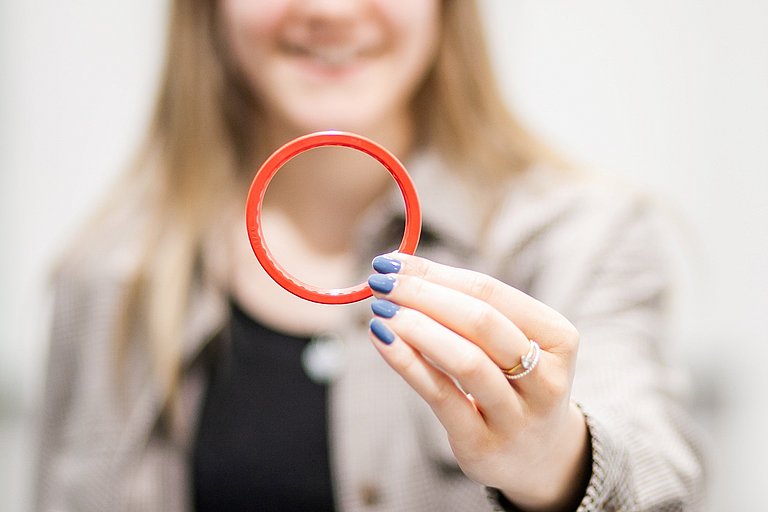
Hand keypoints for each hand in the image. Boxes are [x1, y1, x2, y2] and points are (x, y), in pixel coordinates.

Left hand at [367, 254, 589, 509]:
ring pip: (466, 361)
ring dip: (417, 327)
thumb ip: (464, 306)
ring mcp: (517, 416)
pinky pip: (442, 397)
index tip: (393, 261)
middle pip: (481, 322)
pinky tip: (382, 340)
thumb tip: (401, 267)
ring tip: (381, 309)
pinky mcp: (483, 445)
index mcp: (558, 338)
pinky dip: (408, 364)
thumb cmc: (512, 382)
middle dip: (424, 295)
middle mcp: (546, 378)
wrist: (538, 457)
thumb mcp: (508, 343)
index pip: (491, 292)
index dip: (437, 274)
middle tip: (382, 281)